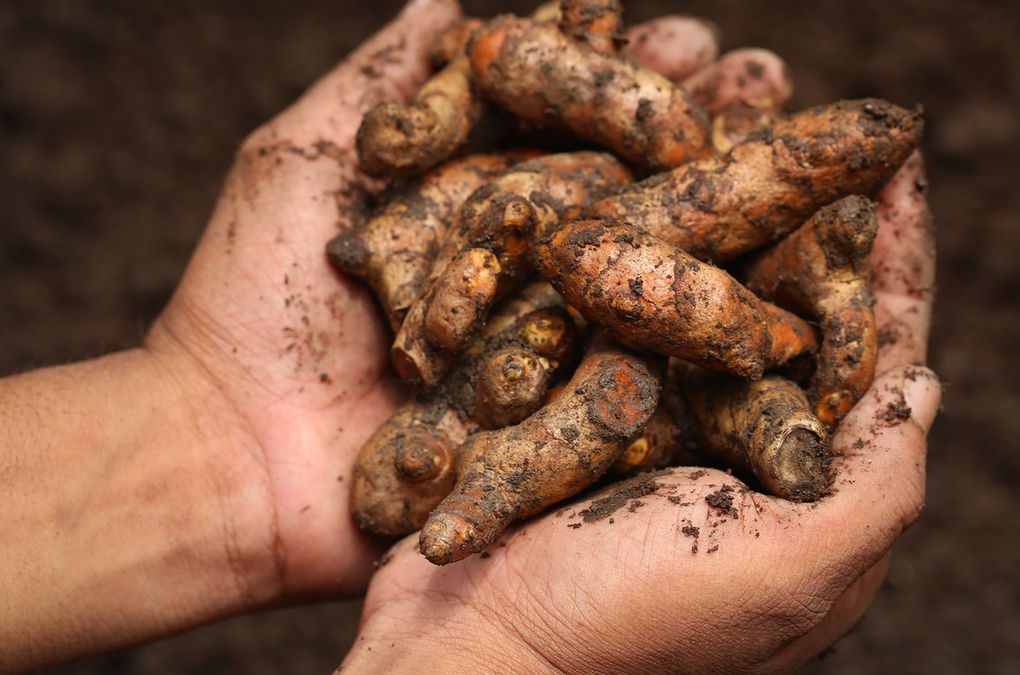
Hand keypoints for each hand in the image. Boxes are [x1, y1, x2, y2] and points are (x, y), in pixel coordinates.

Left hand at [145, 0, 796, 605]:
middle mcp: (523, 269)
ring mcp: (546, 346)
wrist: (229, 459)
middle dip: (700, 130)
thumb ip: (380, 83)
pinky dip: (707, 328)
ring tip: (789, 150)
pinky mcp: (558, 423)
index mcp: (473, 201)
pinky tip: (776, 282)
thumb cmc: (246, 306)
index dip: (627, 77)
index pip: (568, 122)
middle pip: (626, 188)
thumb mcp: (300, 162)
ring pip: (649, 271)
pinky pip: (642, 372)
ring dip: (724, 213)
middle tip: (768, 78)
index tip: (687, 35)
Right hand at [338, 159, 939, 669]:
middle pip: (801, 317)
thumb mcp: (790, 573)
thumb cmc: (630, 630)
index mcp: (812, 491)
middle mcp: (746, 453)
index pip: (877, 357)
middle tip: (823, 141)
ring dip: (734, 226)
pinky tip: (652, 198)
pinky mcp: (589, 409)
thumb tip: (927, 378)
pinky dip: (648, 259)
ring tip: (744, 143)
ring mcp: (666, 427)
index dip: (896, 263)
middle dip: (817, 229)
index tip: (899, 174)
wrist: (476, 650)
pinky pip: (634, 317)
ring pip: (717, 304)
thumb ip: (881, 483)